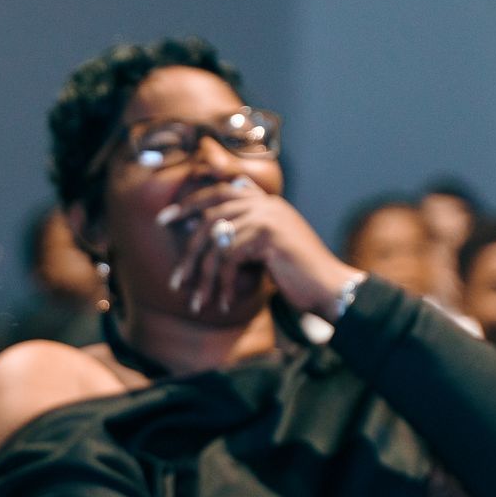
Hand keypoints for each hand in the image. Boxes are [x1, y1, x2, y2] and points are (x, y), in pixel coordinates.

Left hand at [161, 179, 358, 320]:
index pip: (218, 192)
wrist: (331, 287)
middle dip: (188, 250)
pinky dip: (224, 285)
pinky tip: (223, 304)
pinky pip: (229, 260)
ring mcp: (266, 217)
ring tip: (197, 301)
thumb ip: (243, 234)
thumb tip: (203, 229)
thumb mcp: (267, 248)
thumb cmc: (299, 274)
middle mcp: (265, 204)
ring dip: (204, 278)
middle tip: (176, 278)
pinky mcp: (268, 237)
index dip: (188, 204)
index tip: (164, 219)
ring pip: (216, 244)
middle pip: (210, 219)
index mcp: (265, 201)